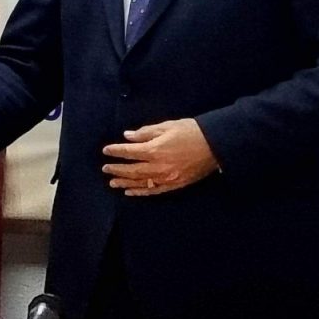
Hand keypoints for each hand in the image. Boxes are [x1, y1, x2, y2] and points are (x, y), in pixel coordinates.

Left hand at [102, 118, 217, 195]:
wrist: (213, 145)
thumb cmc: (189, 131)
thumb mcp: (166, 126)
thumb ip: (145, 132)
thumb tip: (128, 136)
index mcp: (154, 149)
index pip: (129, 152)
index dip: (116, 151)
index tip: (106, 151)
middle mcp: (158, 167)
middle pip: (132, 170)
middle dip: (117, 169)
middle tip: (105, 169)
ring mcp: (166, 178)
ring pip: (140, 183)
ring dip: (125, 183)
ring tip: (113, 183)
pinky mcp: (174, 185)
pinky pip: (153, 191)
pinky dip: (140, 192)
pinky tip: (130, 192)